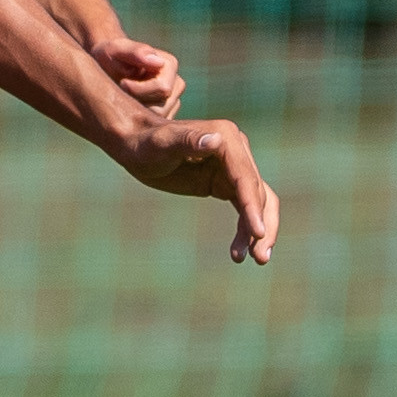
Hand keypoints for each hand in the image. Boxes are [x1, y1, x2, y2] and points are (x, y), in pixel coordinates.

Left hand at [93, 34, 184, 115]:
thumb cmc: (111, 55)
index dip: (138, 90)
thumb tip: (158, 62)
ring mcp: (173, 99)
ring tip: (124, 99)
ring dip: (138, 112)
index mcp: (169, 65)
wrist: (106, 66)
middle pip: (161, 107)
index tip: (121, 83)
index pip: (162, 88)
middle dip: (137, 103)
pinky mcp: (166, 113)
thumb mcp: (117, 49)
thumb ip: (136, 52)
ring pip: (159, 119)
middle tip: (121, 93)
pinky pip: (156, 126)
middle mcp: (176, 83)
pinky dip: (141, 122)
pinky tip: (128, 109)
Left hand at [111, 115, 277, 263]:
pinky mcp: (226, 182)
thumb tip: (215, 140)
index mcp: (226, 138)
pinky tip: (241, 251)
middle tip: (259, 258)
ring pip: (257, 202)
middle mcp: (236, 150)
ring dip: (260, 230)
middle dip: (260, 225)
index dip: (252, 206)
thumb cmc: (145, 144)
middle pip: (257, 192)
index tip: (258, 233)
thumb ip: (187, 140)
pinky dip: (247, 228)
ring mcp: (233, 167)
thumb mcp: (161, 144)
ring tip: (257, 259)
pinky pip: (245, 206)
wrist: (136, 145)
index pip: (244, 178)